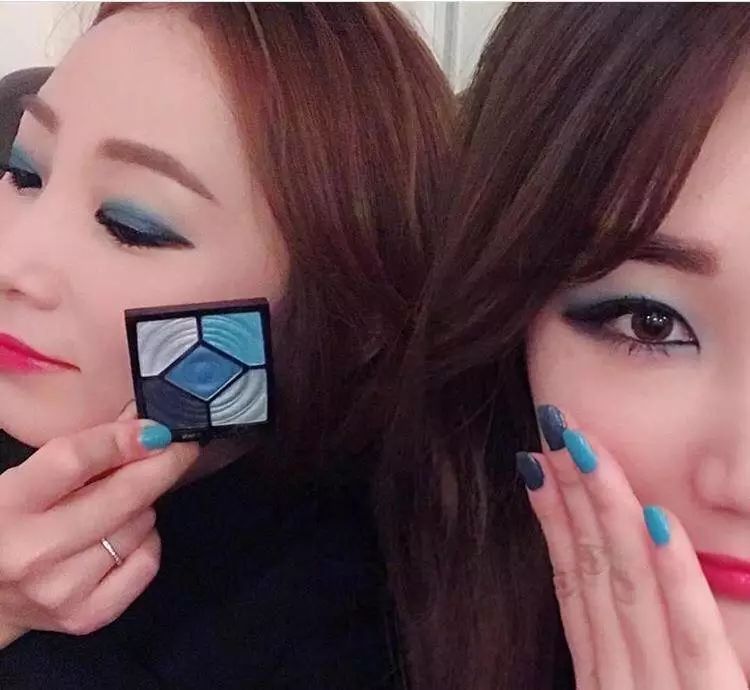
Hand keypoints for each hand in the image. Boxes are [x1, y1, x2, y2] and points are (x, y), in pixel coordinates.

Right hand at [0, 405, 197, 642]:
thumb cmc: (10, 523)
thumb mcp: (26, 480)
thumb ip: (78, 453)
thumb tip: (146, 426)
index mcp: (7, 506)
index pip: (74, 461)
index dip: (121, 439)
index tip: (156, 429)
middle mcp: (32, 552)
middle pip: (120, 496)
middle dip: (161, 466)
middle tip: (180, 449)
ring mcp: (62, 590)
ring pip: (138, 526)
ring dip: (144, 506)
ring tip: (124, 504)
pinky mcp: (87, 616)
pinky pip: (146, 563)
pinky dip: (147, 542)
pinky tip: (129, 536)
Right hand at [516, 405, 745, 689]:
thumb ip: (628, 661)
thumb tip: (605, 588)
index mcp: (605, 680)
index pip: (570, 583)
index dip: (551, 517)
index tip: (536, 464)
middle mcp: (620, 683)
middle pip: (589, 569)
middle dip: (569, 492)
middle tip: (555, 429)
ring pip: (627, 586)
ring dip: (606, 510)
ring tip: (587, 447)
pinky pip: (693, 640)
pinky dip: (676, 579)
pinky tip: (662, 522)